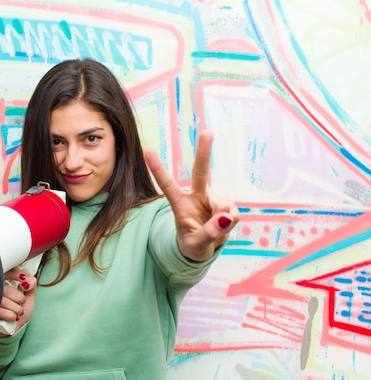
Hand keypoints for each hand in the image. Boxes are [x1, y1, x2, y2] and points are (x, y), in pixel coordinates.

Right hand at [0, 268, 37, 336]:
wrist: (13, 330)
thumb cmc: (19, 312)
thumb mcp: (29, 297)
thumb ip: (32, 286)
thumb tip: (27, 280)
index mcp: (4, 284)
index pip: (5, 272)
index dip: (15, 274)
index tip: (23, 280)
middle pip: (6, 289)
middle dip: (19, 299)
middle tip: (20, 304)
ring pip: (4, 301)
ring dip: (16, 309)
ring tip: (16, 313)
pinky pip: (0, 311)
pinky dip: (10, 316)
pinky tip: (11, 318)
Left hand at [144, 130, 239, 261]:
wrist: (204, 247)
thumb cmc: (192, 244)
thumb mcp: (195, 245)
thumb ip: (208, 233)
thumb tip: (226, 218)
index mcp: (179, 203)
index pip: (167, 185)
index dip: (158, 169)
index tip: (147, 150)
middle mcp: (196, 196)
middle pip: (201, 172)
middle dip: (204, 152)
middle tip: (207, 132)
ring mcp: (212, 198)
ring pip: (223, 207)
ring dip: (222, 222)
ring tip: (213, 230)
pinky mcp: (227, 204)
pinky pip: (233, 214)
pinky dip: (230, 223)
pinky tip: (222, 225)